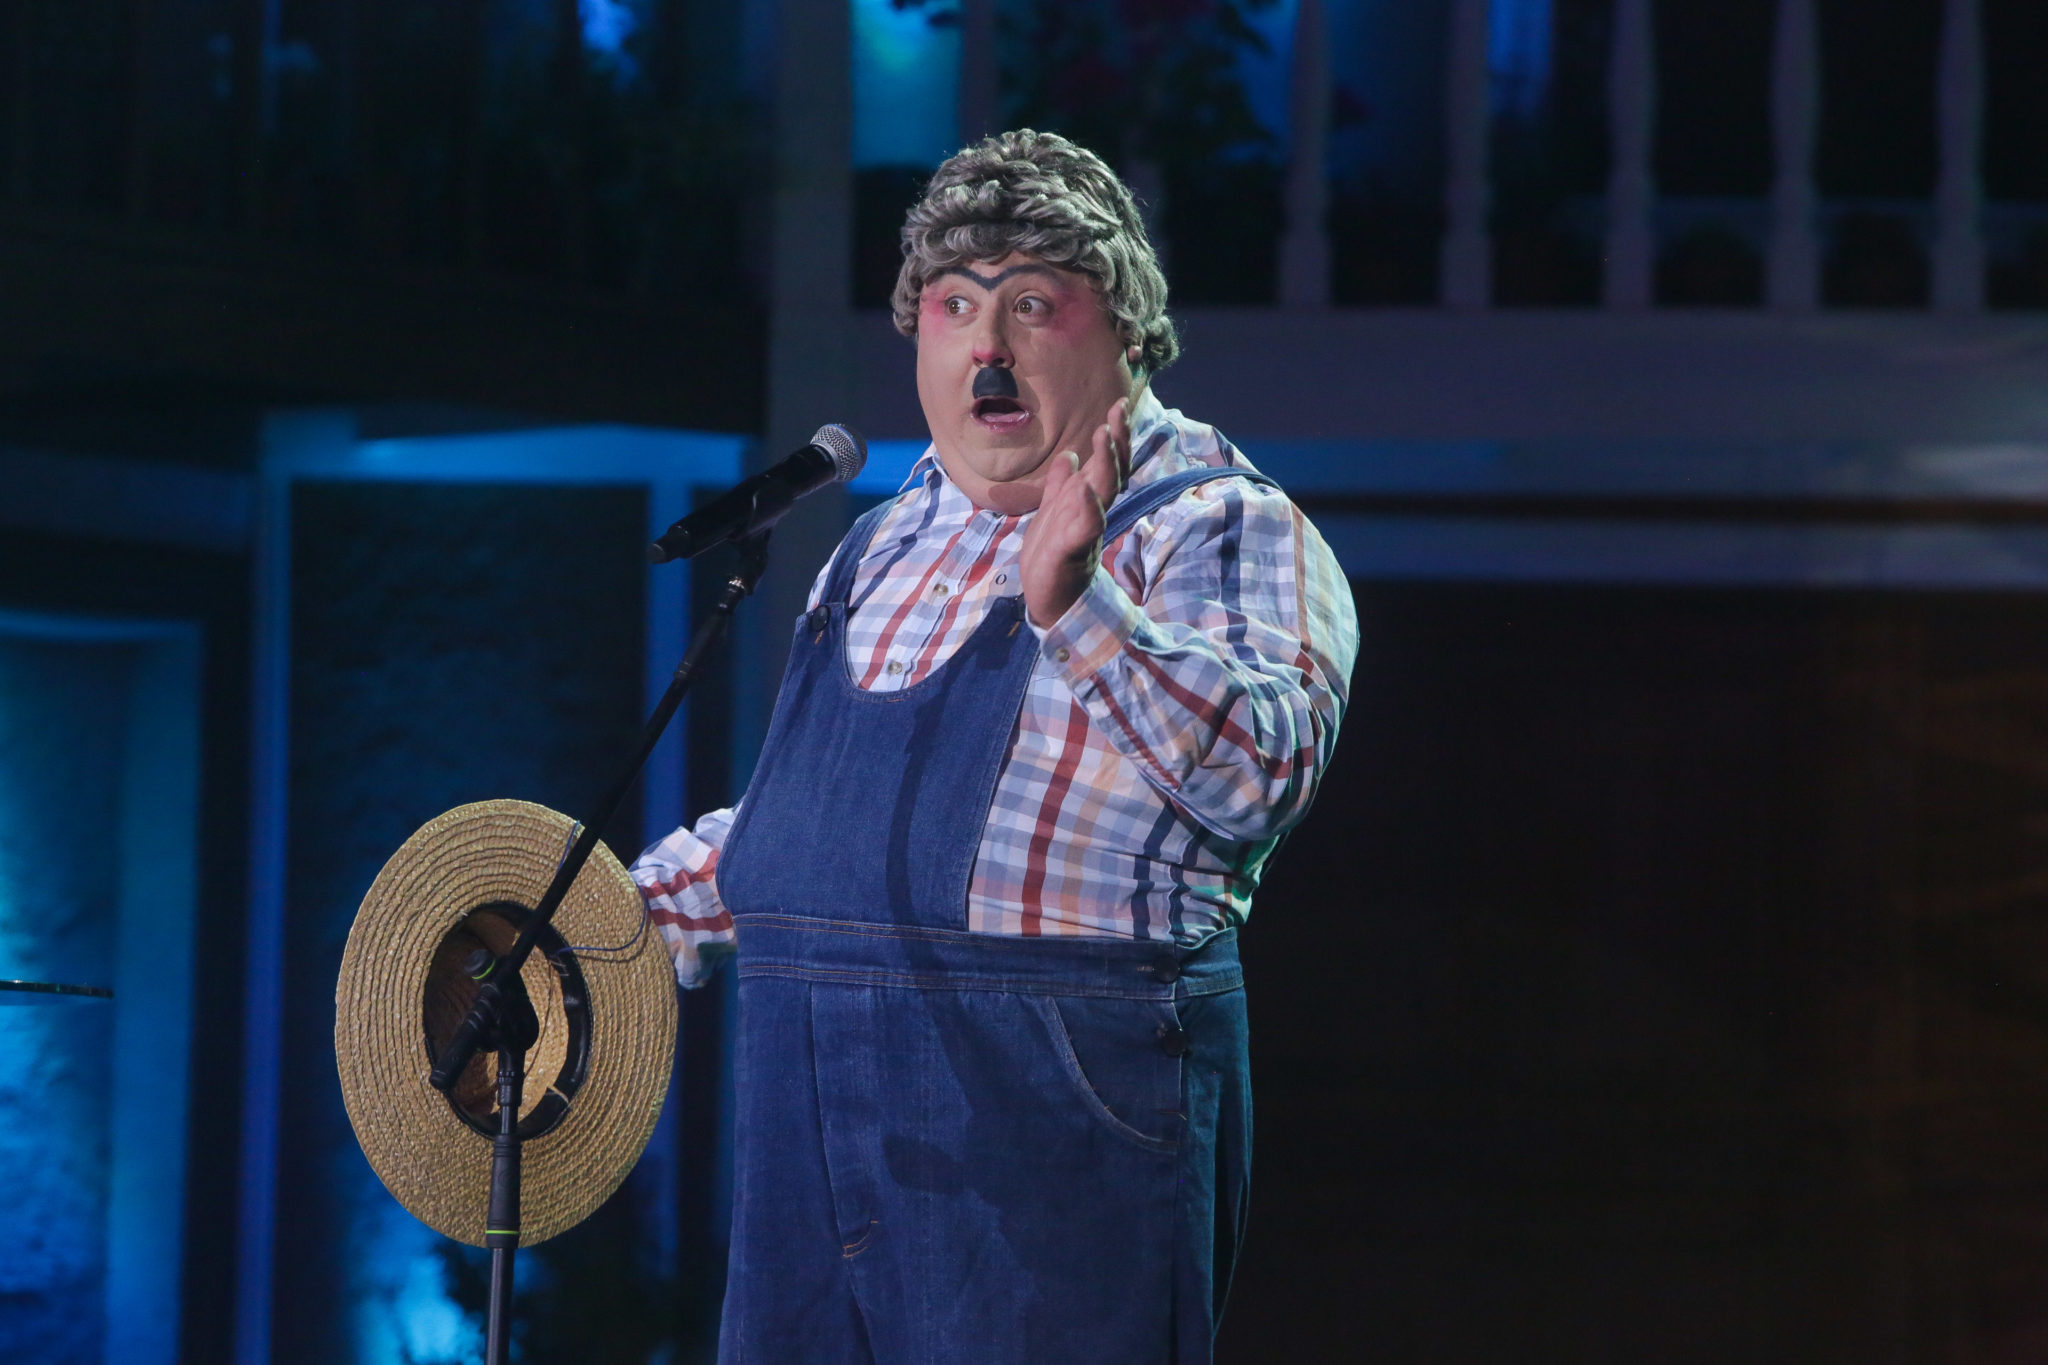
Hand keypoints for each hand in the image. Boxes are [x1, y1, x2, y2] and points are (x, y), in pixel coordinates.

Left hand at [1021, 394, 1133, 628]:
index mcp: (1086, 501)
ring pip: (1103, 494)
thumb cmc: (1052, 559)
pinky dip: (1088, 509)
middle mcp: (1091, 512)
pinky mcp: (1071, 553)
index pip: (1106, 463)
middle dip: (1118, 441)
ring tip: (1104, 435)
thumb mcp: (1052, 512)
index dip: (1115, 435)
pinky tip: (1086, 489)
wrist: (1049, 602)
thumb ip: (1060, 485)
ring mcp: (1084, 532)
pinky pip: (1083, 529)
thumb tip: (1070, 455)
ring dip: (1105, 465)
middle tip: (1120, 410)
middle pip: (1112, 472)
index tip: (1120, 404)